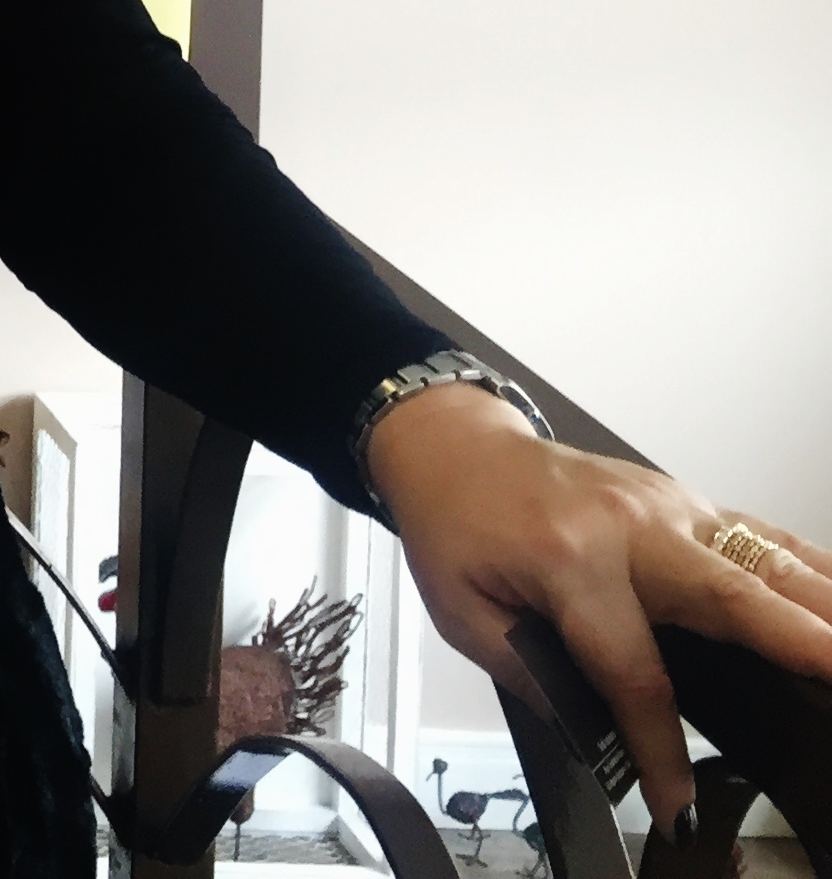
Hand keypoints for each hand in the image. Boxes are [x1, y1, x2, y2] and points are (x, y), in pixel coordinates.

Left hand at [369, 383, 831, 835]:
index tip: (675, 802)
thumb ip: (525, 671)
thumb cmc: (454, 524)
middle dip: (796, 645)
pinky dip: (815, 569)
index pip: (632, 670)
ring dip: (820, 608)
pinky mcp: (687, 501)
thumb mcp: (460, 609)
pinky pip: (764, 535)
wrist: (453, 446)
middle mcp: (629, 527)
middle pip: (730, 595)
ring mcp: (668, 506)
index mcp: (566, 557)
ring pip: (765, 559)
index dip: (659, 746)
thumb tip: (591, 730)